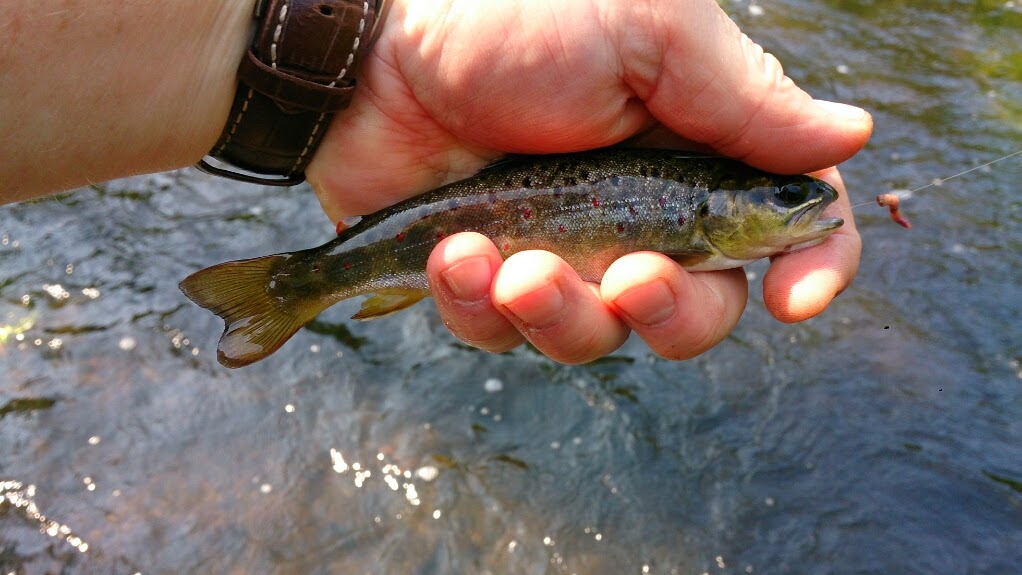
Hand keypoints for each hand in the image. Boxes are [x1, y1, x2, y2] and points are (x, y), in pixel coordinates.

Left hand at [306, 0, 870, 361]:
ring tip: (508, 260)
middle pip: (698, 310)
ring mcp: (561, 252)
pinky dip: (478, 303)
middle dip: (671, 312)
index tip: (794, 300)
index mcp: (695, 152)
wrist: (376, 47)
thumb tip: (850, 139)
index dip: (809, 269)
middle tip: (628, 276)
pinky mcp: (487, 279)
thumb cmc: (514, 17)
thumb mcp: (647, 30)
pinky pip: (500, 334)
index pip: (785, 226)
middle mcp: (639, 213)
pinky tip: (452, 251)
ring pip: (597, 338)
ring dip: (560, 313)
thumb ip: (742, 97)